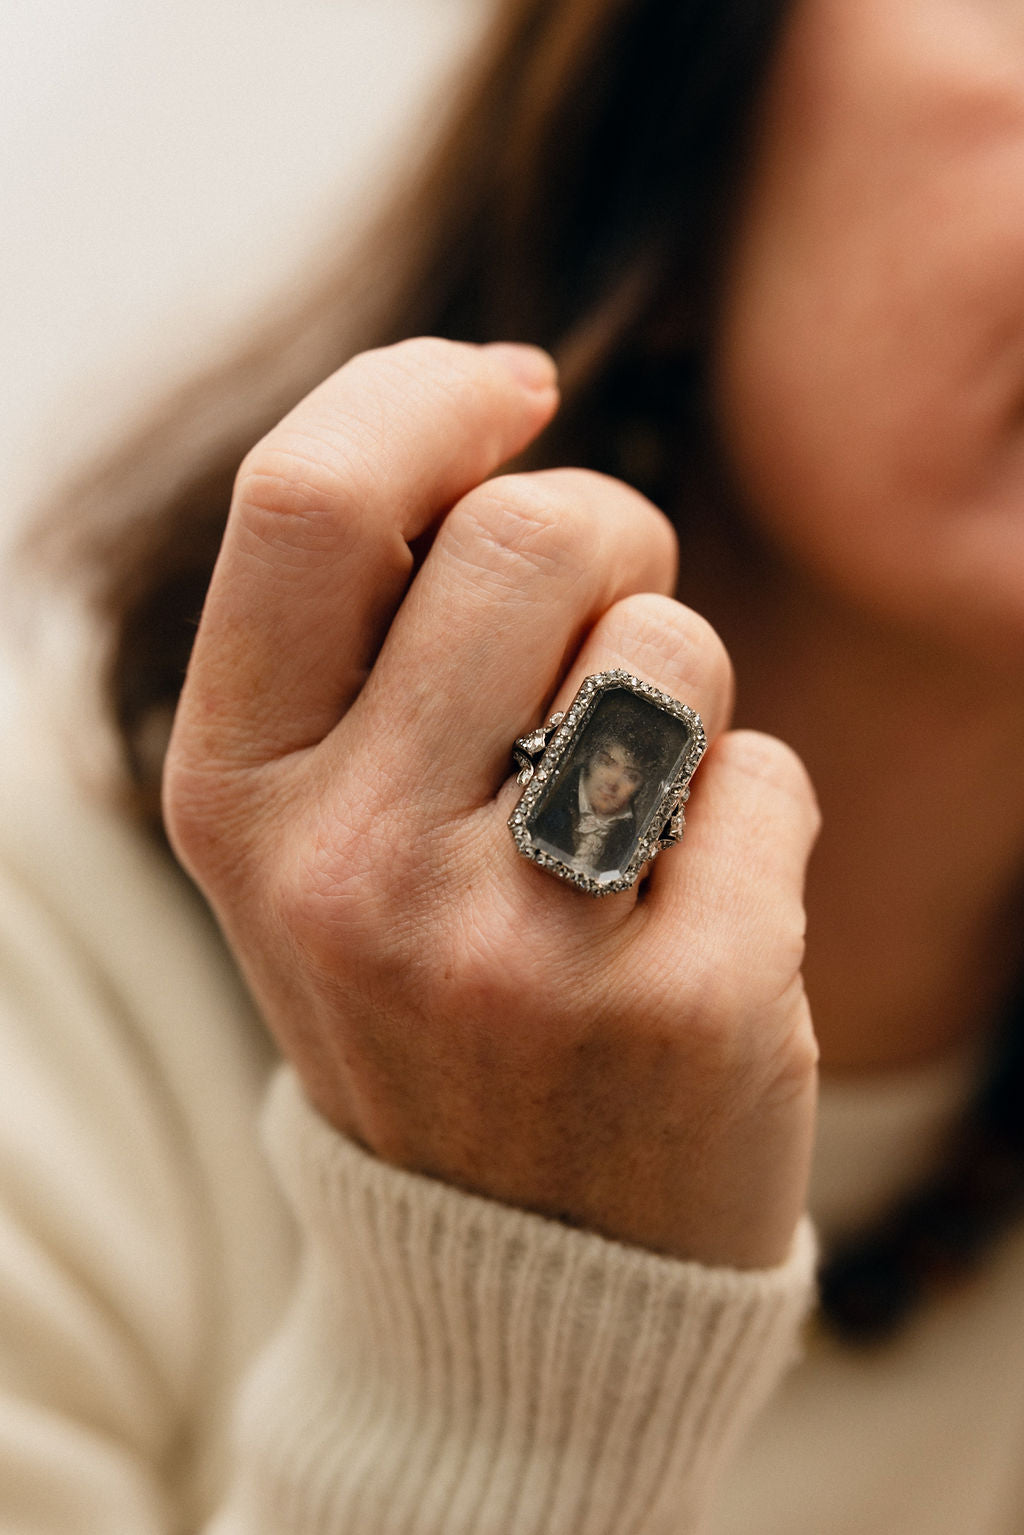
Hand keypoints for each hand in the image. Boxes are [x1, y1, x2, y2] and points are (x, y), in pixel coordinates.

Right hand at [164, 338, 819, 1268]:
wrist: (520, 1267)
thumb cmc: (429, 996)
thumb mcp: (322, 829)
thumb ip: (368, 631)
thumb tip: (502, 404)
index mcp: (236, 798)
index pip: (307, 499)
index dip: (425, 397)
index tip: (516, 389)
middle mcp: (344, 869)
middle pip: (532, 531)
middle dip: (609, 538)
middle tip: (609, 626)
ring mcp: (510, 948)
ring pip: (671, 645)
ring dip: (680, 694)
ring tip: (627, 810)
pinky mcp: (677, 1006)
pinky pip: (770, 782)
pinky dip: (751, 824)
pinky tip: (686, 930)